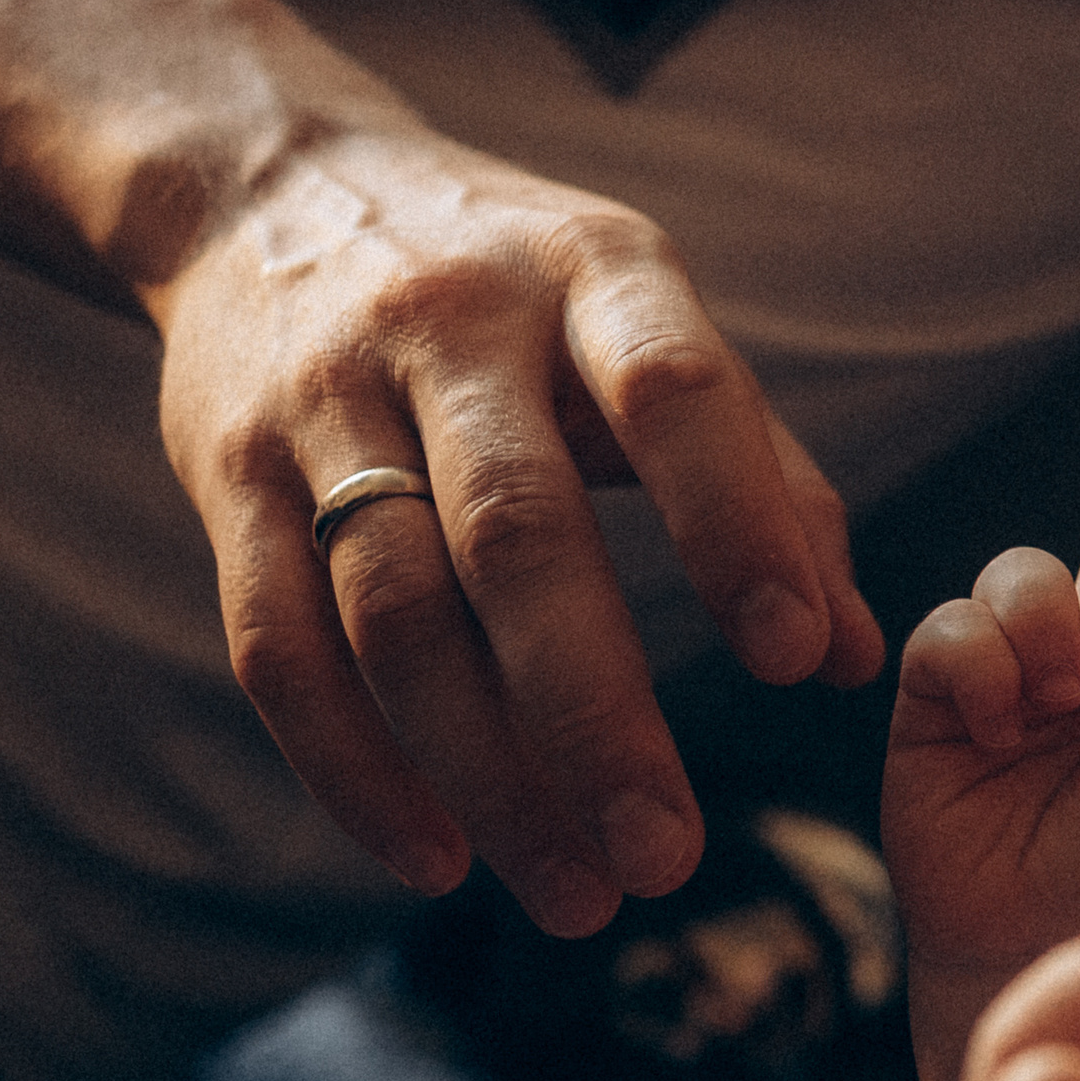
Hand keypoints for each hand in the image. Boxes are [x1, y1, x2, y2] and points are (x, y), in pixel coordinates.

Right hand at [155, 125, 882, 936]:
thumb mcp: (652, 329)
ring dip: (486, 773)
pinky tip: (439, 857)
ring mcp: (324, 403)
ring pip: (395, 613)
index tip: (794, 655)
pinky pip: (278, 645)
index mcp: (590, 272)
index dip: (735, 522)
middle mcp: (450, 329)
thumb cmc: (525, 292)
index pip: (673, 391)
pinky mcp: (228, 478)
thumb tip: (851, 654)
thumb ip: (767, 482)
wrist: (273, 190)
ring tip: (574, 890)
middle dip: (595, 714)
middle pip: (517, 537)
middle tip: (668, 858)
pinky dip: (354, 769)